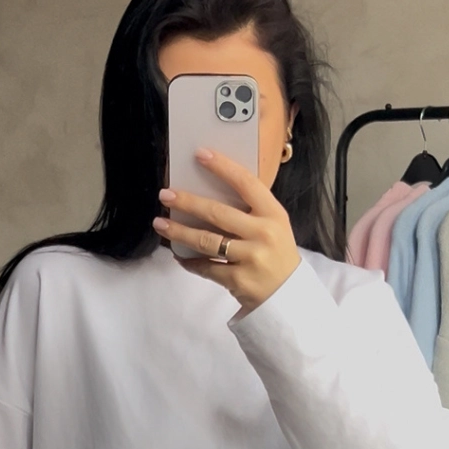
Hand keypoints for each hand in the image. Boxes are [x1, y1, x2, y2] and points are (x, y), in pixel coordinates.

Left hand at [153, 148, 300, 313]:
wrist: (288, 294)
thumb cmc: (276, 253)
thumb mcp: (274, 225)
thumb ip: (250, 209)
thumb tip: (208, 191)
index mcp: (273, 214)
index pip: (246, 183)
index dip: (222, 167)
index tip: (200, 154)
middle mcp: (263, 234)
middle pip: (218, 213)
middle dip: (188, 202)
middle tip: (165, 195)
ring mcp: (250, 258)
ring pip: (207, 241)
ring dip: (180, 232)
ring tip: (160, 224)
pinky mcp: (238, 280)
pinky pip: (206, 268)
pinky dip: (190, 261)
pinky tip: (179, 255)